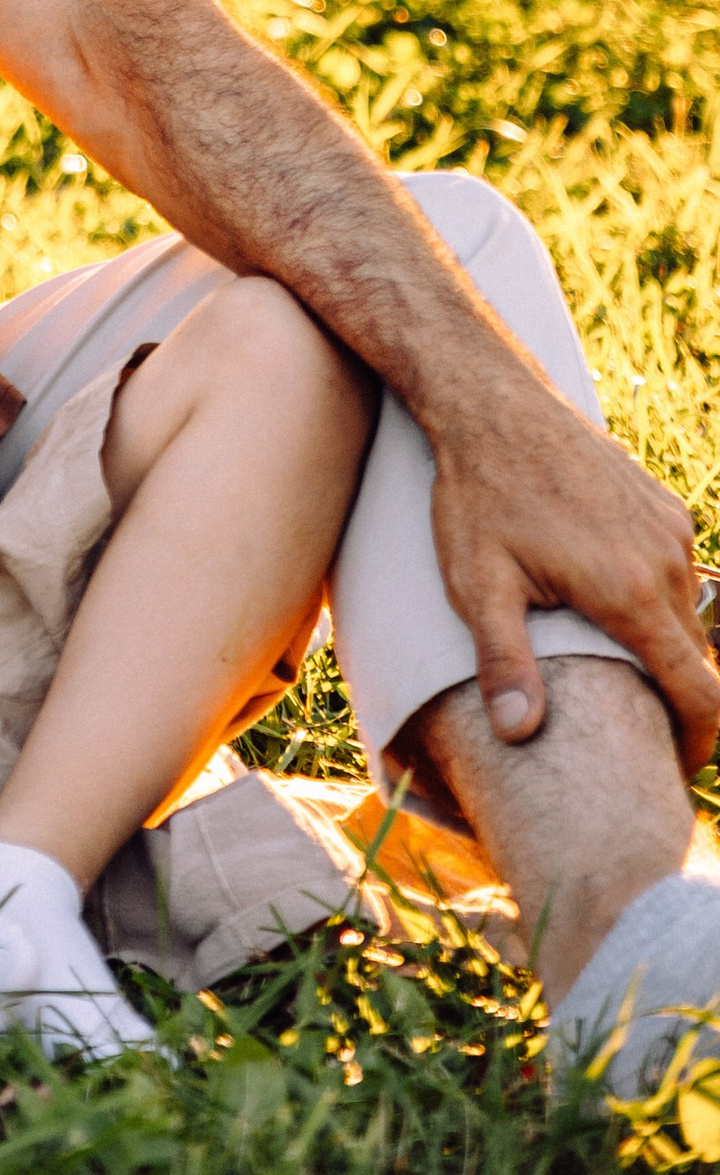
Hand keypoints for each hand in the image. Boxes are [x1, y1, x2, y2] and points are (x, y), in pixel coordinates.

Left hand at [426, 367, 719, 770]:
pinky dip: (653, 598)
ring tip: (613, 666)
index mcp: (630, 595)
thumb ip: (505, 663)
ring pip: (685, 614)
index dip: (696, 744)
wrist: (494, 404)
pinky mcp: (662, 505)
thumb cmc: (478, 495)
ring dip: (659, 646)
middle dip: (672, 700)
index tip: (673, 770)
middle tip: (631, 729)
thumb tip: (520, 735)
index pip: (699, 695)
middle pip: (693, 660)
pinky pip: (675, 570)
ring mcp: (670, 529)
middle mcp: (666, 563)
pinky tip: (606, 600)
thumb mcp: (477, 584)